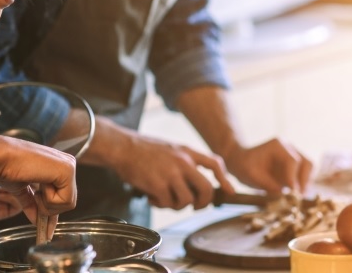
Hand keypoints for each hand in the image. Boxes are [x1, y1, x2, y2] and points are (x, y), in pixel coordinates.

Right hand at [0, 136, 77, 217]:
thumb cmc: (6, 168)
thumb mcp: (22, 190)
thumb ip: (33, 204)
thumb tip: (37, 221)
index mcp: (56, 166)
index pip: (63, 197)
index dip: (51, 212)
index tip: (44, 226)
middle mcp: (66, 163)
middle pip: (67, 202)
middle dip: (47, 208)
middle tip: (34, 195)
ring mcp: (69, 166)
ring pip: (68, 203)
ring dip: (47, 203)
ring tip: (35, 187)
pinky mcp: (68, 171)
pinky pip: (66, 200)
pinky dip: (49, 200)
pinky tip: (40, 185)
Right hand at [92, 119, 234, 209]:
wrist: (122, 146)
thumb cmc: (143, 149)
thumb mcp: (170, 148)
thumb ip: (184, 162)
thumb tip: (195, 183)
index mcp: (187, 152)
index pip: (214, 163)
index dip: (225, 179)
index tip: (229, 191)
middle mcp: (183, 162)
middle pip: (206, 189)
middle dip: (202, 203)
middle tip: (194, 206)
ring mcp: (171, 174)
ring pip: (187, 201)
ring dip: (176, 205)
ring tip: (163, 198)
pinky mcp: (158, 185)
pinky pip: (167, 204)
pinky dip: (159, 204)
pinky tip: (151, 197)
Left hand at [223, 137, 312, 195]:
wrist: (240, 161)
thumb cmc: (243, 165)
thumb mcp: (251, 175)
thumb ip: (267, 184)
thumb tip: (284, 195)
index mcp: (278, 146)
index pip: (293, 161)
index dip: (293, 178)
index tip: (292, 193)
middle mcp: (289, 149)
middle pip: (306, 163)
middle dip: (303, 181)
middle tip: (298, 197)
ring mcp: (293, 156)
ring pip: (308, 169)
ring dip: (305, 184)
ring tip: (296, 198)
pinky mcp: (294, 167)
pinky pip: (304, 176)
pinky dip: (302, 186)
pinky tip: (294, 196)